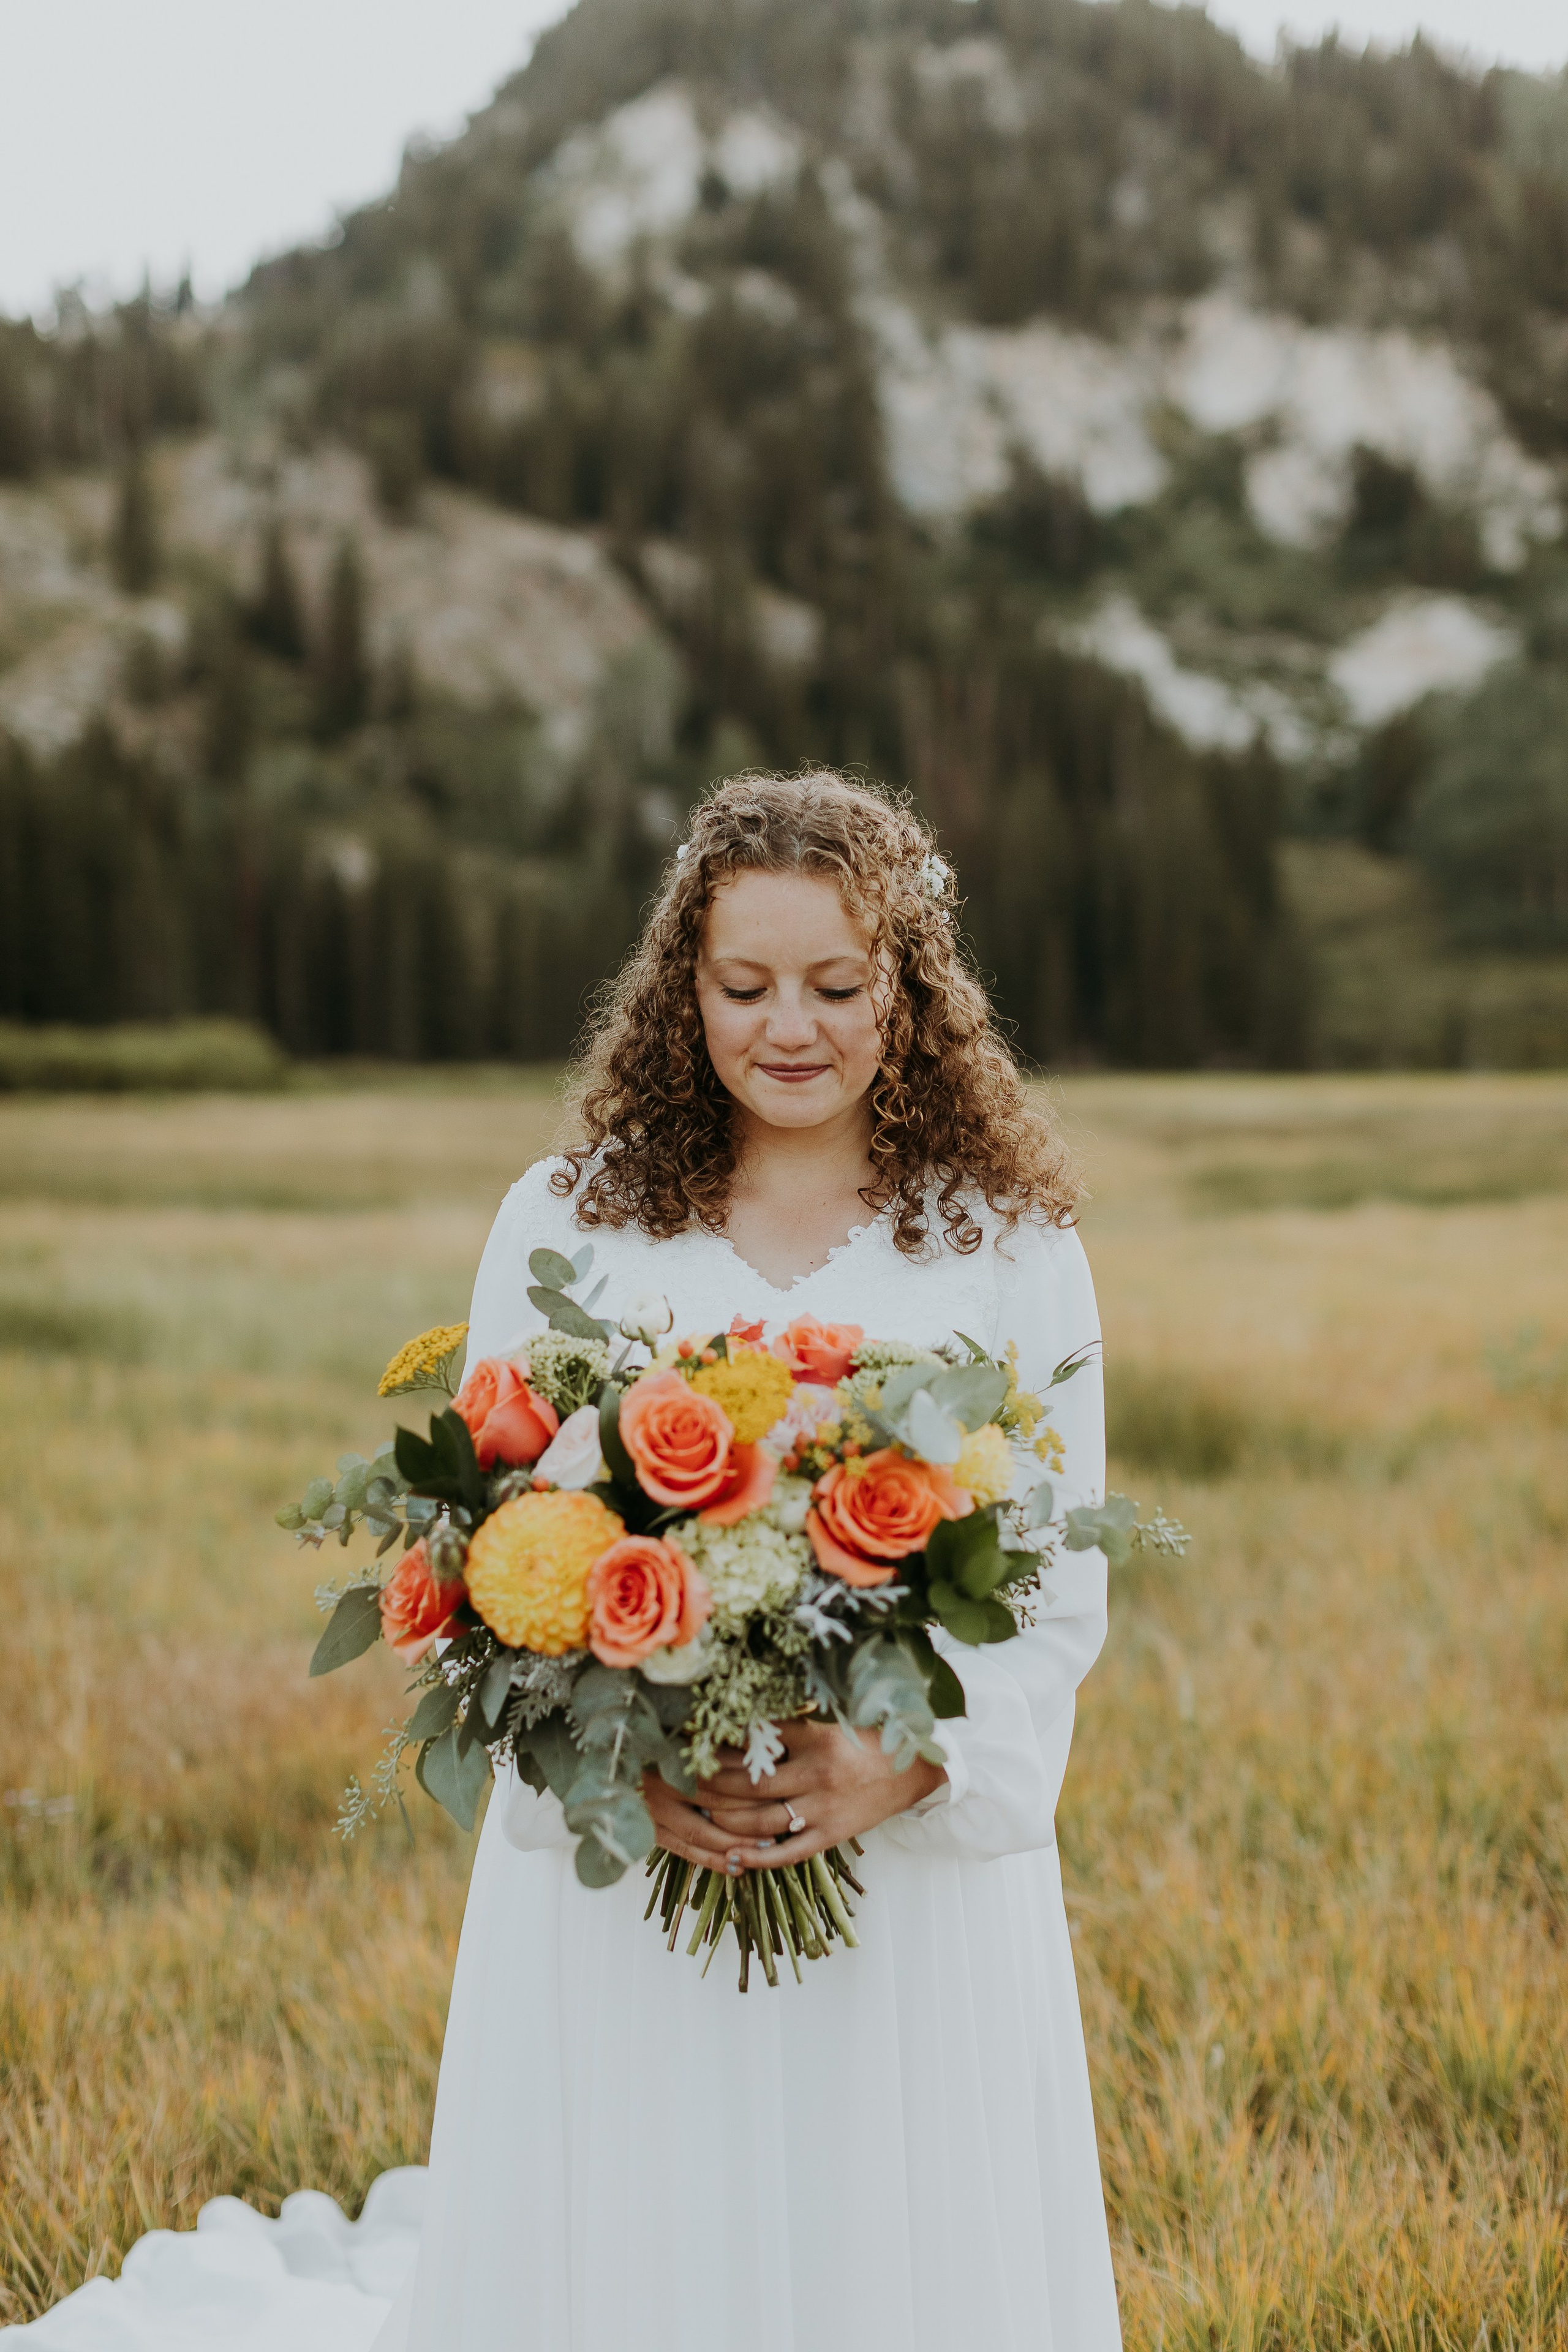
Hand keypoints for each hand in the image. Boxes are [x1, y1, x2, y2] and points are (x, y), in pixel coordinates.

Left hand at [642, 1717, 945, 1875]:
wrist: (918, 1768)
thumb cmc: (870, 1738)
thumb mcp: (833, 1720)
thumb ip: (792, 1721)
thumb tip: (744, 1716)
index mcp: (816, 1738)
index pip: (756, 1740)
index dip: (720, 1741)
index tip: (692, 1739)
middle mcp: (816, 1774)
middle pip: (747, 1783)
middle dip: (709, 1782)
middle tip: (680, 1779)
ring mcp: (822, 1809)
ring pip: (759, 1820)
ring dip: (723, 1818)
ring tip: (697, 1812)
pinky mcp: (830, 1836)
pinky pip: (786, 1853)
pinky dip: (756, 1858)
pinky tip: (731, 1857)